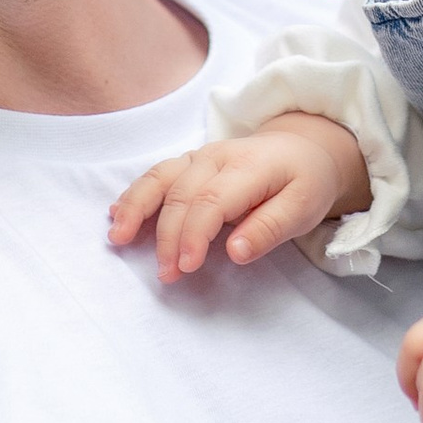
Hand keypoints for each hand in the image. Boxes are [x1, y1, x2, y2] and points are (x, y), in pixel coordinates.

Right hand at [109, 115, 367, 281]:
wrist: (303, 148)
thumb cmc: (304, 182)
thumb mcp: (303, 207)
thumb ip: (270, 228)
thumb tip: (236, 252)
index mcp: (248, 166)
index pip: (212, 201)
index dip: (194, 234)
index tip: (186, 267)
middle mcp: (217, 156)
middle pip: (181, 194)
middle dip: (168, 236)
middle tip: (166, 274)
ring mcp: (200, 156)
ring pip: (160, 178)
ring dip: (137, 208)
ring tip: (118, 238)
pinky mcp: (189, 162)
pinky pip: (157, 175)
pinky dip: (135, 194)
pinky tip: (117, 214)